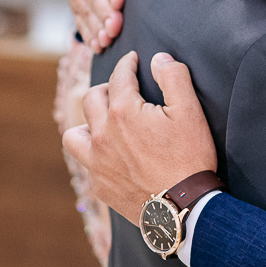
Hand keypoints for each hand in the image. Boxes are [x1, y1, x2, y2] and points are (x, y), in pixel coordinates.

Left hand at [63, 51, 216, 224]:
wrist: (183, 208)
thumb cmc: (190, 158)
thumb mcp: (191, 112)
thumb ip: (174, 78)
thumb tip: (158, 59)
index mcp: (123, 112)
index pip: (119, 77)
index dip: (127, 64)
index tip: (133, 60)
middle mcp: (102, 135)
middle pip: (92, 99)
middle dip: (106, 88)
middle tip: (121, 88)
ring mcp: (97, 162)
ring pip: (74, 133)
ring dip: (87, 122)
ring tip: (103, 123)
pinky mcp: (99, 185)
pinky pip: (85, 163)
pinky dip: (93, 152)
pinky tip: (109, 154)